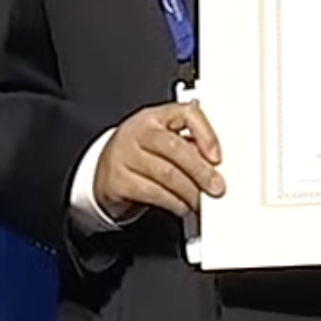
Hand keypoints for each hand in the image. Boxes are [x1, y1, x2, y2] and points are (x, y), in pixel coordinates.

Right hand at [92, 99, 224, 220]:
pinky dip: (173, 202)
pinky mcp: (117, 180)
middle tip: (216, 187)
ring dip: (189, 191)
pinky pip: (152, 192)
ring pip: (165, 173)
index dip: (205, 134)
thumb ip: (188, 147)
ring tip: (200, 201)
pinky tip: (182, 206)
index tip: (217, 157)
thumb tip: (214, 166)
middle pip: (175, 147)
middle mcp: (137, 131)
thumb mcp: (162, 144)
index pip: (186, 114)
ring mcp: (124, 155)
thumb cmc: (139, 156)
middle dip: (200, 170)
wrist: (103, 175)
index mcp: (155, 117)